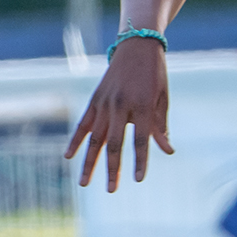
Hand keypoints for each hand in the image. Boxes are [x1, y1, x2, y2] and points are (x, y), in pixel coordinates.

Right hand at [65, 38, 172, 190]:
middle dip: (112, 168)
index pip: (140, 140)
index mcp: (141, 105)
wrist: (136, 47)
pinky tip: (68, 156)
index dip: (140, 160)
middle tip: (111, 189)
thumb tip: (168, 151)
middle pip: (114, 143)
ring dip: (90, 162)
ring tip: (85, 183)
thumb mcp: (162, 98)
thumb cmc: (154, 74)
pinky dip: (75, 141)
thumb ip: (160, 126)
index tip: (139, 179)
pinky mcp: (94, 100)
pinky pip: (83, 124)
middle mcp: (120, 106)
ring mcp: (104, 103)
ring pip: (95, 138)